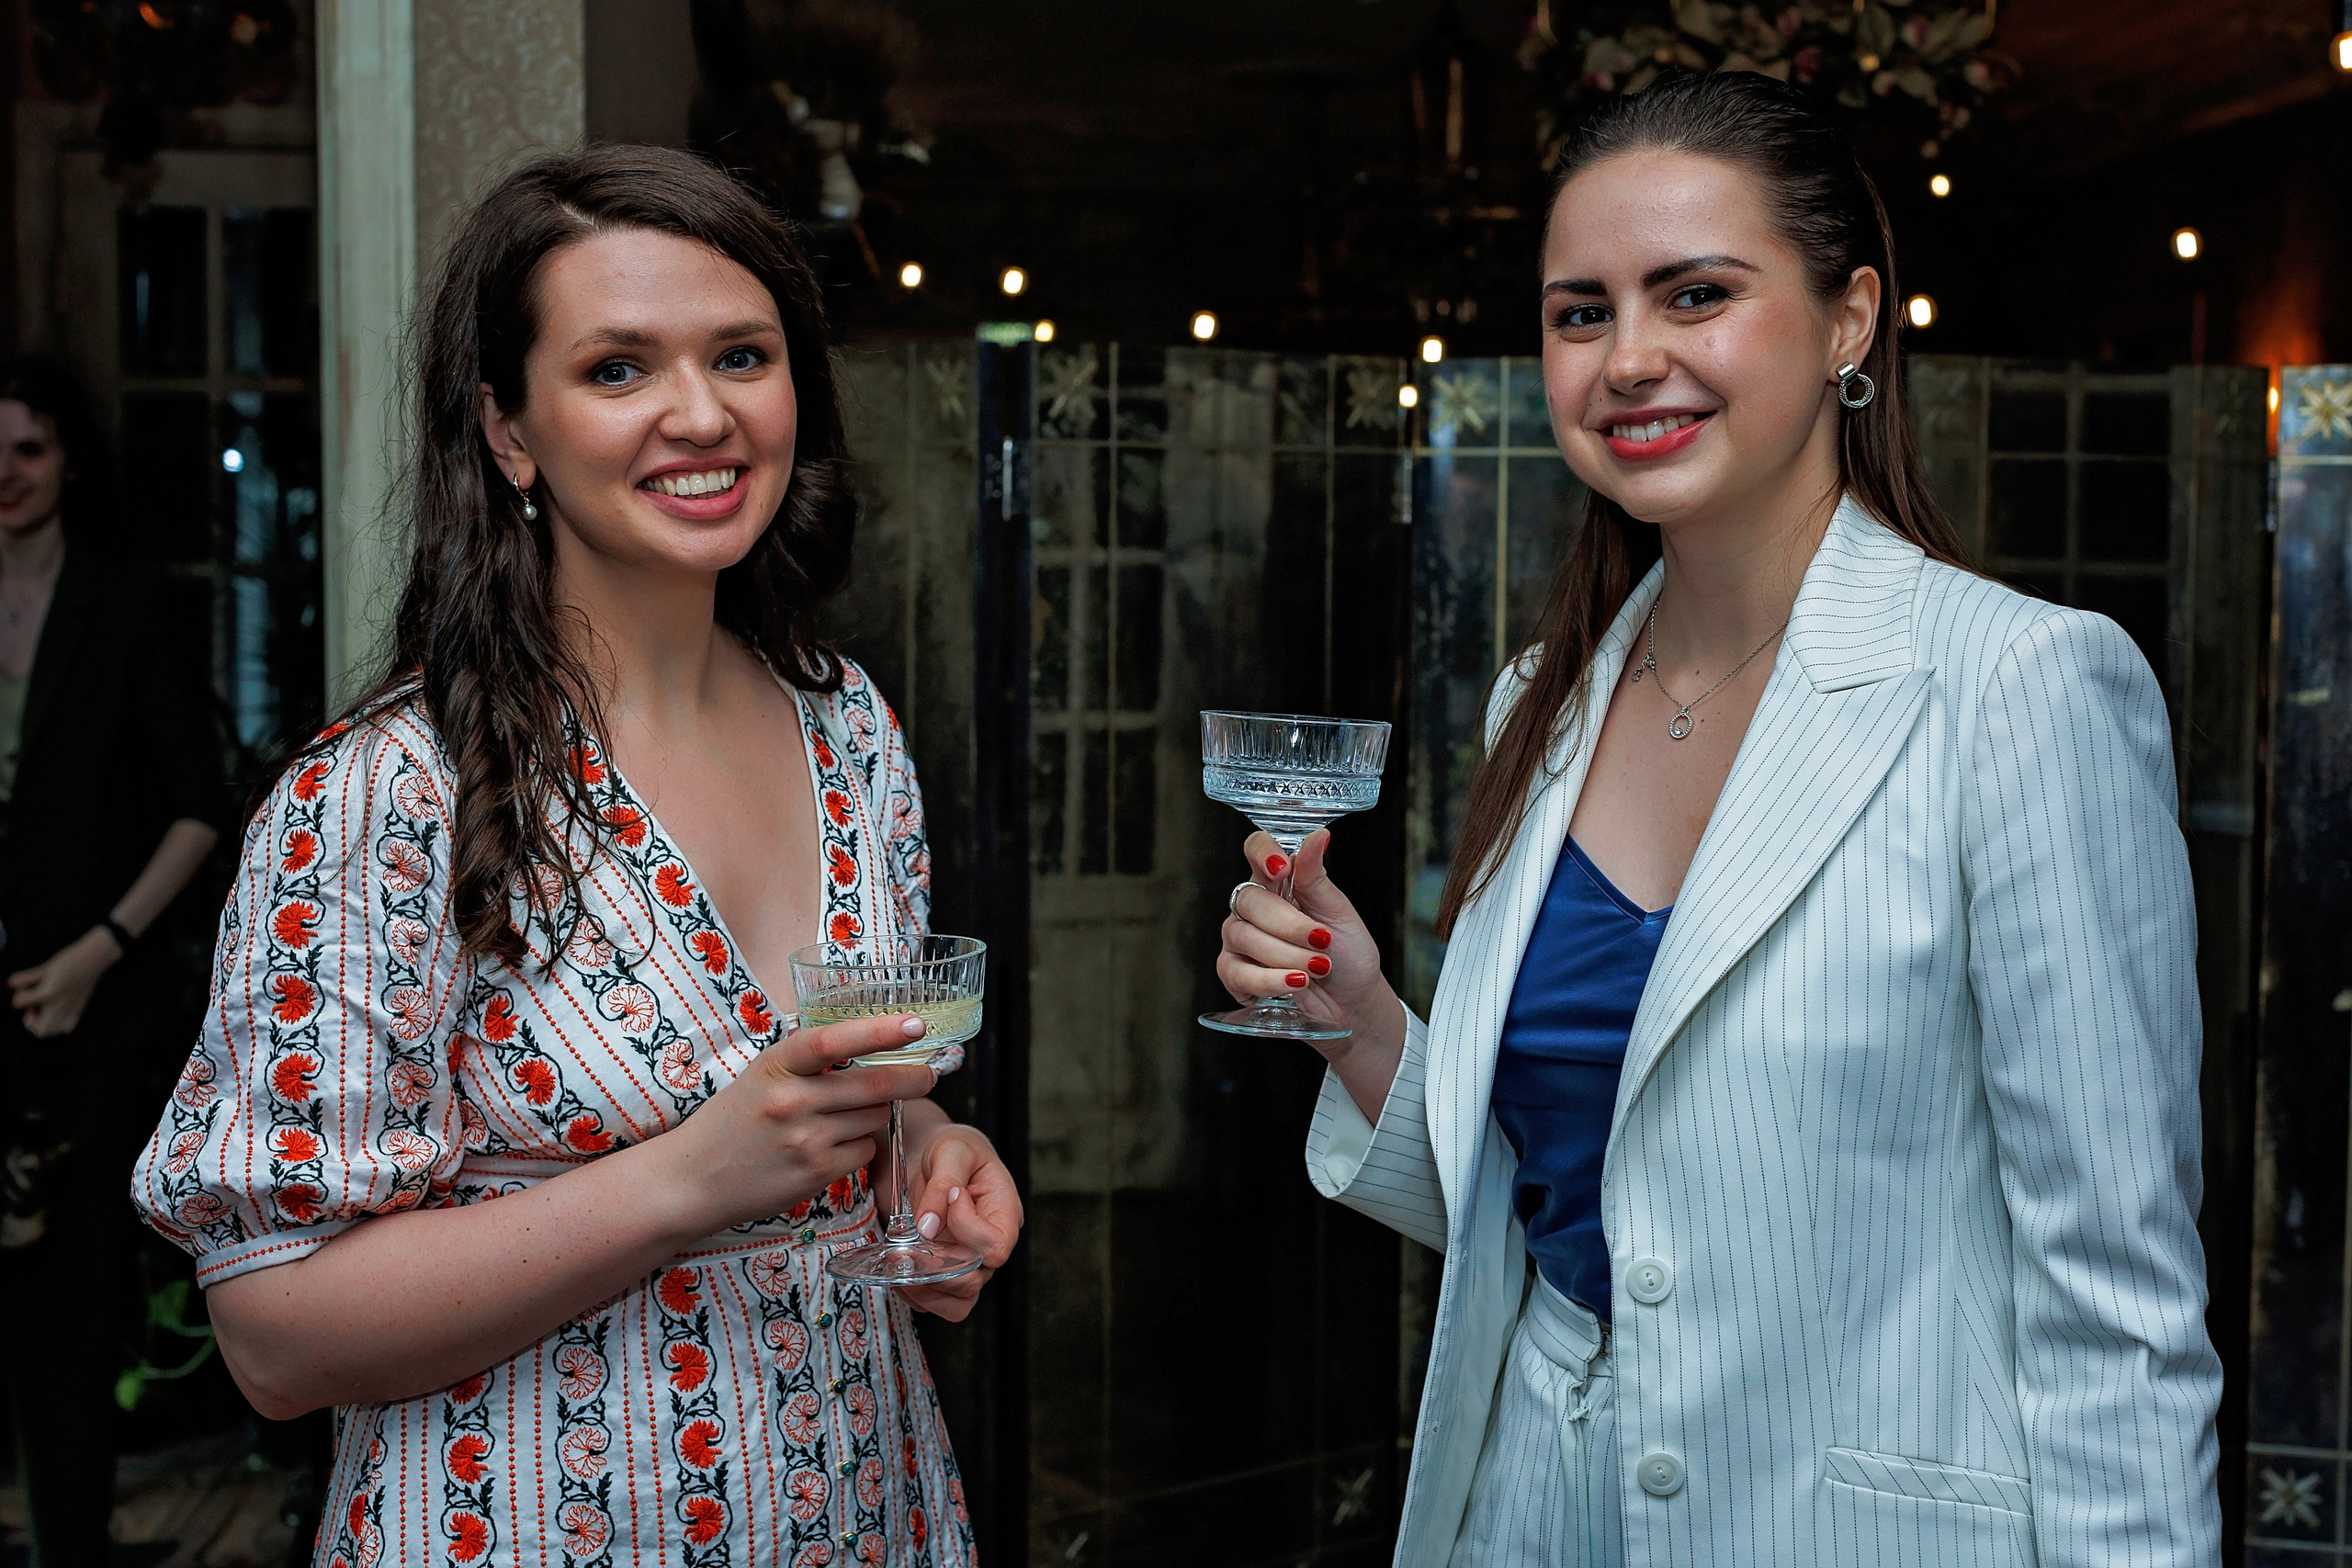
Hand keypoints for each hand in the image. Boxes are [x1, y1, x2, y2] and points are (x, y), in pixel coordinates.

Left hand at [8, 926, 122, 1036]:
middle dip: (30, 1021)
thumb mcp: (45, 967)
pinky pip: (65, 1028)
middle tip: (32, 1007)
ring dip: (42, 1024)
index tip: (24, 986)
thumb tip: (10, 984)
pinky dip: (57, 1025)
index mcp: (49, 993)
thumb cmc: (70, 960)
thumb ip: (26, 978)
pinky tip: (56, 1013)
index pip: (19, 1002)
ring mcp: (71, 1011)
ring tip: (43, 1010)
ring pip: (51, 1031)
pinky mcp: (79, 1011)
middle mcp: (60, 1006)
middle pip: (39, 1029)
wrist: (95, 959)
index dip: (19, 994)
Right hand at [650, 1013, 940, 1239]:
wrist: (692, 1179)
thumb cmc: (733, 1121)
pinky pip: (863, 1151)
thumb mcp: (760, 1075)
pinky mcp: (814, 1172)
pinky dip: (861, 1146)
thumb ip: (806, 1062)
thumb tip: (869, 1045)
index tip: (916, 1024)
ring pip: (873, 1118)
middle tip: (931, 1074)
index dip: (880, 1030)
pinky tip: (833, 1146)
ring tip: (848, 1117)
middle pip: (873, 1084)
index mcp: (776, 1064)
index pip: (834, 1040)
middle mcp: (790, 1099)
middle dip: (913, 1077)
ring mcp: (804, 1138)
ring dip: (876, 1114)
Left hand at [899, 1123, 1023, 1320]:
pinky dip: (917, 1297)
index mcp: (1005, 1214)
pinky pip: (938, 1304)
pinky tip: (899, 1274)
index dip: (967, 1232)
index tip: (949, 1199)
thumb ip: (944, 1184)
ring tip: (899, 1267)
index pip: (996, 1246)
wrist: (933, 1157)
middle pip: (975, 1279)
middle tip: (902, 1251)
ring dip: (925, 1290)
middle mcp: (991, 1246)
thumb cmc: (953, 1150)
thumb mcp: (952, 1151)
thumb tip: (928, 1227)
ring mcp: (970, 1264)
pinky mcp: (947, 1274)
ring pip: (959, 1301)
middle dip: (936, 1269)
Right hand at [1216, 828, 1390, 1051]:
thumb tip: (1320, 835)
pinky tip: (1297, 982)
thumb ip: (1317, 877)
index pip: (1255, 850)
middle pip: (1250, 899)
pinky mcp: (1234, 973)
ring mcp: (1239, 939)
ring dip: (1288, 956)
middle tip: (1322, 942)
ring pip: (1245, 937)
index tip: (1281, 867)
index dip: (1262, 852)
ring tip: (1319, 967)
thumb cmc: (1348, 953)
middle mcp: (1254, 907)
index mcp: (1279, 882)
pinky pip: (1238, 972)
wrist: (1353, 1002)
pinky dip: (1271, 980)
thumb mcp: (1339, 912)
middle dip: (1290, 925)